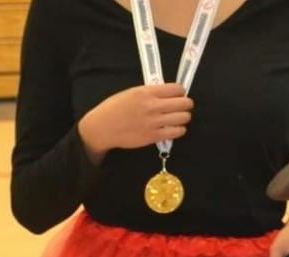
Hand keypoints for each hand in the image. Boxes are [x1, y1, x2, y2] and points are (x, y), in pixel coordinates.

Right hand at [78, 83, 192, 164]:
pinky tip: (174, 128)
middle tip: (182, 107)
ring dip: (184, 117)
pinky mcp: (154, 136)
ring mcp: (154, 122)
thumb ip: (150, 93)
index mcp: (146, 92)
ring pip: (184, 117)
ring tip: (178, 118)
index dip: (181, 92)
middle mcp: (152, 106)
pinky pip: (178, 132)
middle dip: (186, 105)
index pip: (177, 89)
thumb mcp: (131, 93)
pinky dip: (179, 129)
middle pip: (185, 103)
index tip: (179, 95)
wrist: (102, 127)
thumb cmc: (114, 108)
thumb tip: (169, 93)